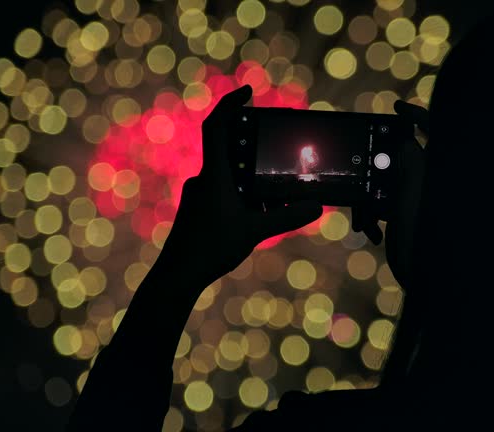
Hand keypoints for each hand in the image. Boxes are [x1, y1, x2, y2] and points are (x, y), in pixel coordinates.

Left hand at [161, 85, 322, 282]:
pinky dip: (244, 195)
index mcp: (214, 175)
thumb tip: (317, 206)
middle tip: (279, 151)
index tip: (249, 93)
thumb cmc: (208, 249)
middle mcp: (205, 179)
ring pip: (230, 174)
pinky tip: (259, 215)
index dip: (231, 104)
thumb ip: (287, 218)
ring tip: (275, 196)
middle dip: (255, 148)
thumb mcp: (255, 231)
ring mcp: (201, 194)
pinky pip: (225, 191)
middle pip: (230, 149)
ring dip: (252, 179)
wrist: (176, 276)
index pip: (217, 126)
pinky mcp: (200, 209)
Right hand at [351, 100, 427, 287]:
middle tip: (361, 179)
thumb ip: (412, 167)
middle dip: (376, 170)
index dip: (418, 116)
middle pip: (403, 158)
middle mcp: (433, 184)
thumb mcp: (414, 205)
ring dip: (371, 198)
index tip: (395, 107)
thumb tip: (406, 138)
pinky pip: (388, 204)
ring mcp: (422, 201)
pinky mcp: (411, 218)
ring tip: (364, 222)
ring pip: (389, 183)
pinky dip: (375, 215)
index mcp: (442, 176)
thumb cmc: (428, 249)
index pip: (437, 133)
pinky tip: (372, 234)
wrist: (432, 292)